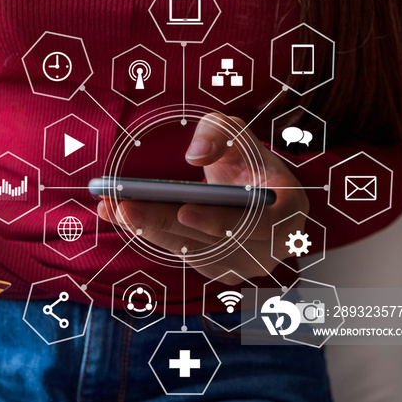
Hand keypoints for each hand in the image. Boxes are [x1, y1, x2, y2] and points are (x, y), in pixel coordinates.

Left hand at [98, 113, 308, 284]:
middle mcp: (272, 245)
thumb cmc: (245, 158)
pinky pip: (184, 255)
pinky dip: (151, 235)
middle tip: (125, 207)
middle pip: (214, 241)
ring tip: (113, 208)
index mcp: (289, 208)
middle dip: (164, 223)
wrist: (249, 185)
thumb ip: (218, 133)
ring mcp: (246, 263)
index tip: (184, 210)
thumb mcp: (236, 132)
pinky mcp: (220, 269)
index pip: (260, 223)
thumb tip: (196, 155)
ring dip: (150, 231)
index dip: (222, 221)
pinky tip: (120, 216)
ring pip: (193, 251)